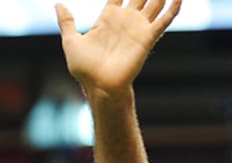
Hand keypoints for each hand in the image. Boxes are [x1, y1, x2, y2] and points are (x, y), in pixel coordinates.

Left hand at [55, 0, 180, 97]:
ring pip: (155, 3)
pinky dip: (173, 7)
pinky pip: (164, 20)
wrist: (99, 85)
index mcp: (108, 19)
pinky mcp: (147, 38)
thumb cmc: (84, 68)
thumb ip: (67, 21)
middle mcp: (125, 20)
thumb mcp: (70, 41)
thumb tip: (57, 4)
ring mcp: (137, 28)